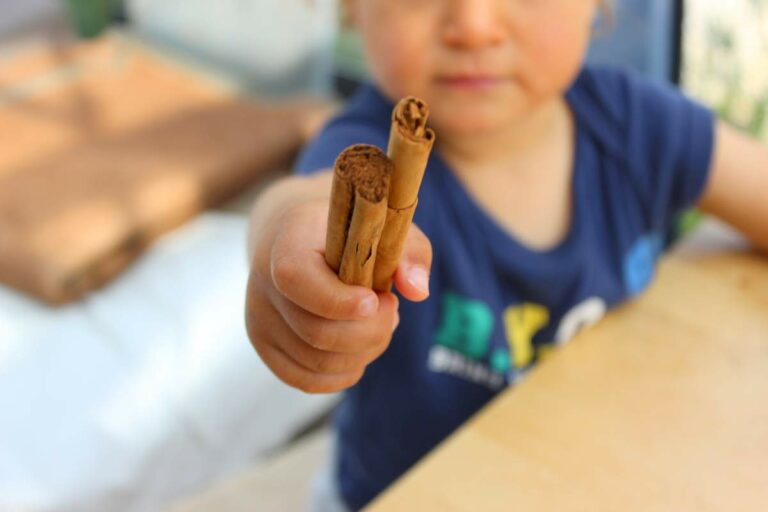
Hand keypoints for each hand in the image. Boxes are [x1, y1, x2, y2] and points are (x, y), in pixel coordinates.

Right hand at [246, 200, 431, 392]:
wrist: (298, 236)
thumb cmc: (349, 232)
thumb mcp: (385, 229)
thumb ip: (409, 254)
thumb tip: (418, 291)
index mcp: (286, 244)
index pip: (299, 281)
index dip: (341, 301)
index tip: (377, 299)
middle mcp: (262, 284)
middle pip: (317, 333)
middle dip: (370, 331)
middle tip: (391, 308)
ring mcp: (259, 320)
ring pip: (317, 363)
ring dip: (363, 352)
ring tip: (379, 324)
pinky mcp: (265, 346)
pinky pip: (306, 380)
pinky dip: (344, 373)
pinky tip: (361, 349)